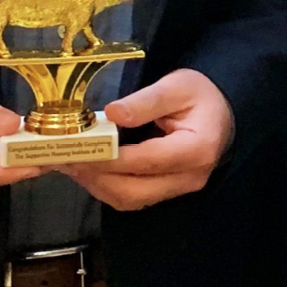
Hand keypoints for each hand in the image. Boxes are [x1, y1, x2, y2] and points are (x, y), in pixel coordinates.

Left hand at [64, 68, 232, 210]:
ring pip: (129, 200)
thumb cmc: (200, 95)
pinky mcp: (167, 192)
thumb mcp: (177, 85)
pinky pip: (132, 198)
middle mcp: (189, 178)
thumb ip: (146, 100)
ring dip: (96, 184)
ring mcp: (178, 189)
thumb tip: (112, 113)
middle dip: (96, 176)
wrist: (221, 112)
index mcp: (196, 149)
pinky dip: (106, 186)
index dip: (109, 158)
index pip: (146, 160)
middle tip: (66, 158)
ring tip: (71, 162)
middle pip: (134, 191)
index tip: (78, 147)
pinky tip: (89, 169)